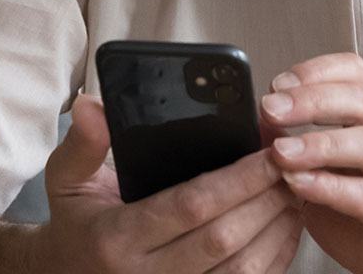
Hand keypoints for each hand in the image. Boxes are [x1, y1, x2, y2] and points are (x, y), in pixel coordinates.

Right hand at [28, 93, 304, 273]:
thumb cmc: (76, 226)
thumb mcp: (65, 181)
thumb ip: (82, 143)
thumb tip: (92, 106)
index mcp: (117, 240)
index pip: (190, 206)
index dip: (237, 181)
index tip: (270, 152)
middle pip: (225, 240)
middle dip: (267, 201)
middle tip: (296, 166)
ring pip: (242, 272)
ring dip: (278, 231)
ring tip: (297, 192)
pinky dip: (274, 261)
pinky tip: (285, 229)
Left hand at [260, 54, 362, 273]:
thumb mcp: (328, 181)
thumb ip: (301, 153)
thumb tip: (263, 125)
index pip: (357, 75)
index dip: (316, 73)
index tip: (278, 85)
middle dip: (311, 102)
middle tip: (271, 109)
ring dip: (320, 144)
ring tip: (282, 151)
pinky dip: (334, 188)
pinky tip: (303, 184)